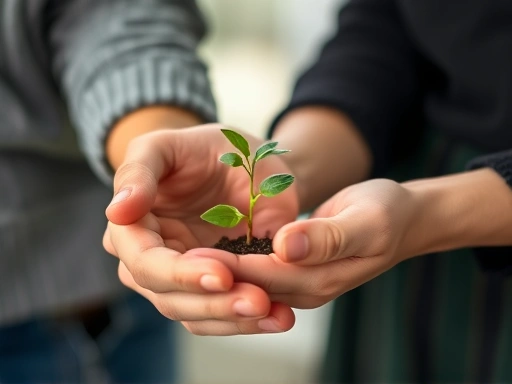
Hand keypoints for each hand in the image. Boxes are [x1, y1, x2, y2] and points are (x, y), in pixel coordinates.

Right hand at [103, 124, 298, 333]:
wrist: (245, 164)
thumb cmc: (203, 148)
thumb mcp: (168, 145)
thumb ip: (139, 171)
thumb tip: (116, 212)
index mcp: (132, 228)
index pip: (144, 262)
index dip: (180, 273)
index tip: (222, 273)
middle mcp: (150, 261)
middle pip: (170, 298)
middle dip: (214, 303)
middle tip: (259, 300)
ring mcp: (182, 279)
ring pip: (196, 316)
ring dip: (234, 318)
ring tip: (276, 314)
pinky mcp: (213, 288)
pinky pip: (222, 316)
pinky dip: (249, 321)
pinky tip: (278, 317)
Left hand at [192, 179, 417, 312]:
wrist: (398, 220)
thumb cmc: (386, 214)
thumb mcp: (367, 219)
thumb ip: (329, 236)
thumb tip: (287, 245)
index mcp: (319, 279)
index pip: (262, 276)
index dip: (225, 265)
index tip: (190, 250)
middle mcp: (301, 290)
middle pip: (243, 290)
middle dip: (206, 276)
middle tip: (168, 255)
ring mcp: (293, 284)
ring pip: (239, 292)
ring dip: (206, 279)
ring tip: (171, 257)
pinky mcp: (287, 272)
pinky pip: (246, 280)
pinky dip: (221, 273)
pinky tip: (197, 255)